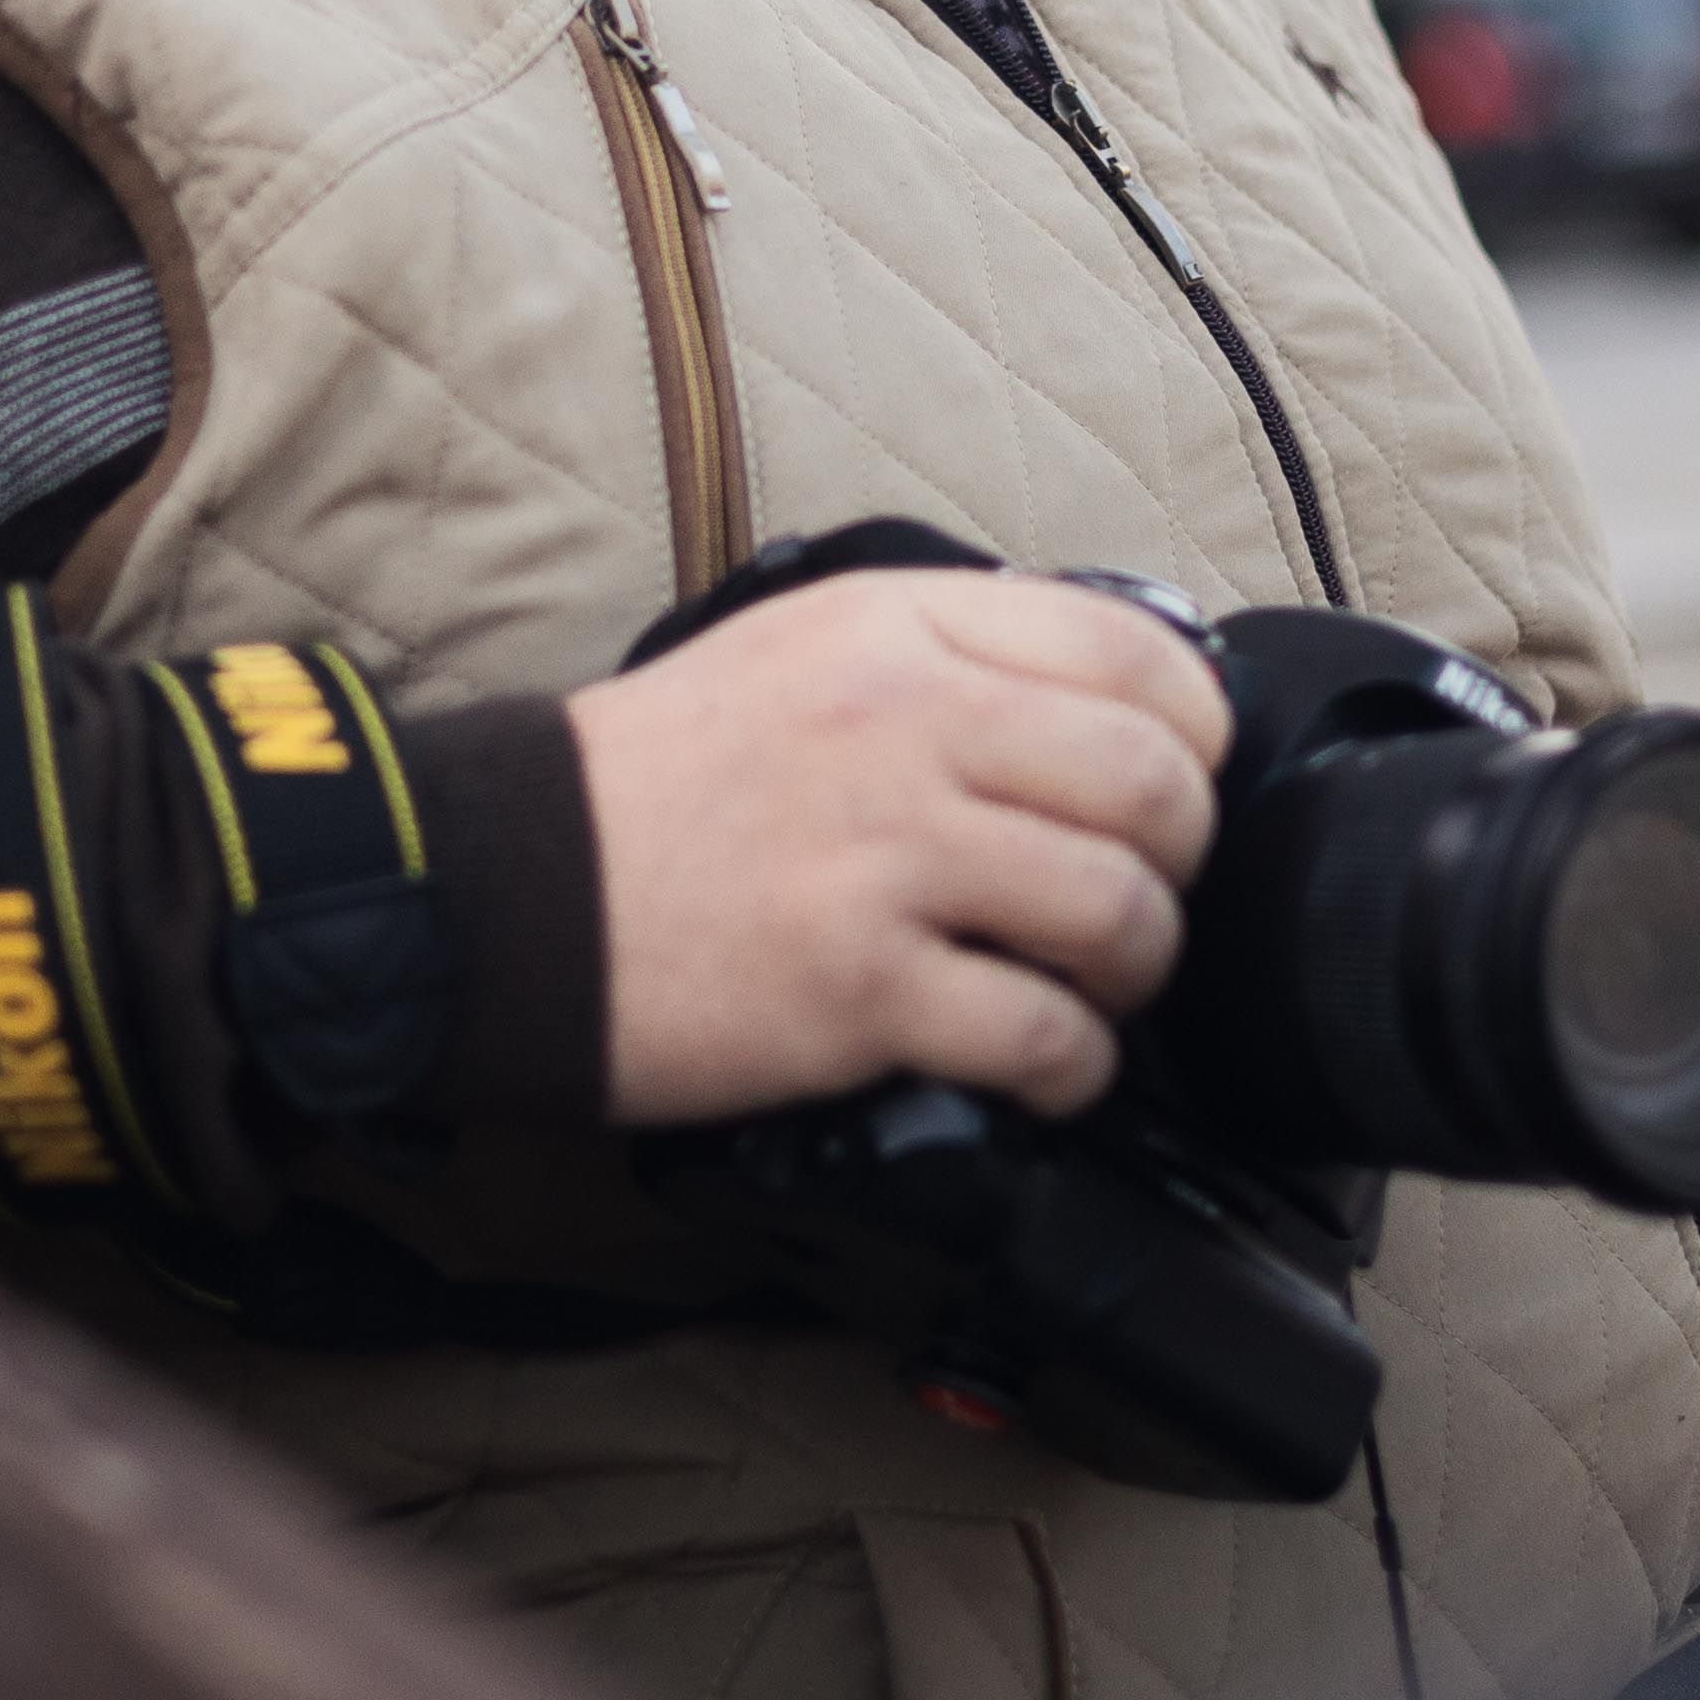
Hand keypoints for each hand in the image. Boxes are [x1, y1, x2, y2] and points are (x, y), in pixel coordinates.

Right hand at [564, 563, 1231, 1123]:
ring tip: (1087, 987)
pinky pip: (1045, 1038)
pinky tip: (1042, 1067)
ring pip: (1122, 913)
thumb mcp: (798, 649)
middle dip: (1177, 859)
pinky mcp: (859, 990)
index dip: (1191, 735)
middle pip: (1152, 786)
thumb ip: (942, 655)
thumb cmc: (656, 784)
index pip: (1133, 655)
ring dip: (1135, 969)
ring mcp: (885, 859)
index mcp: (897, 630)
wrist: (508, 890)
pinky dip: (1073, 1069)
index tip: (1171, 784)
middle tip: (1133, 895)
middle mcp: (907, 725)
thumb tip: (1096, 701)